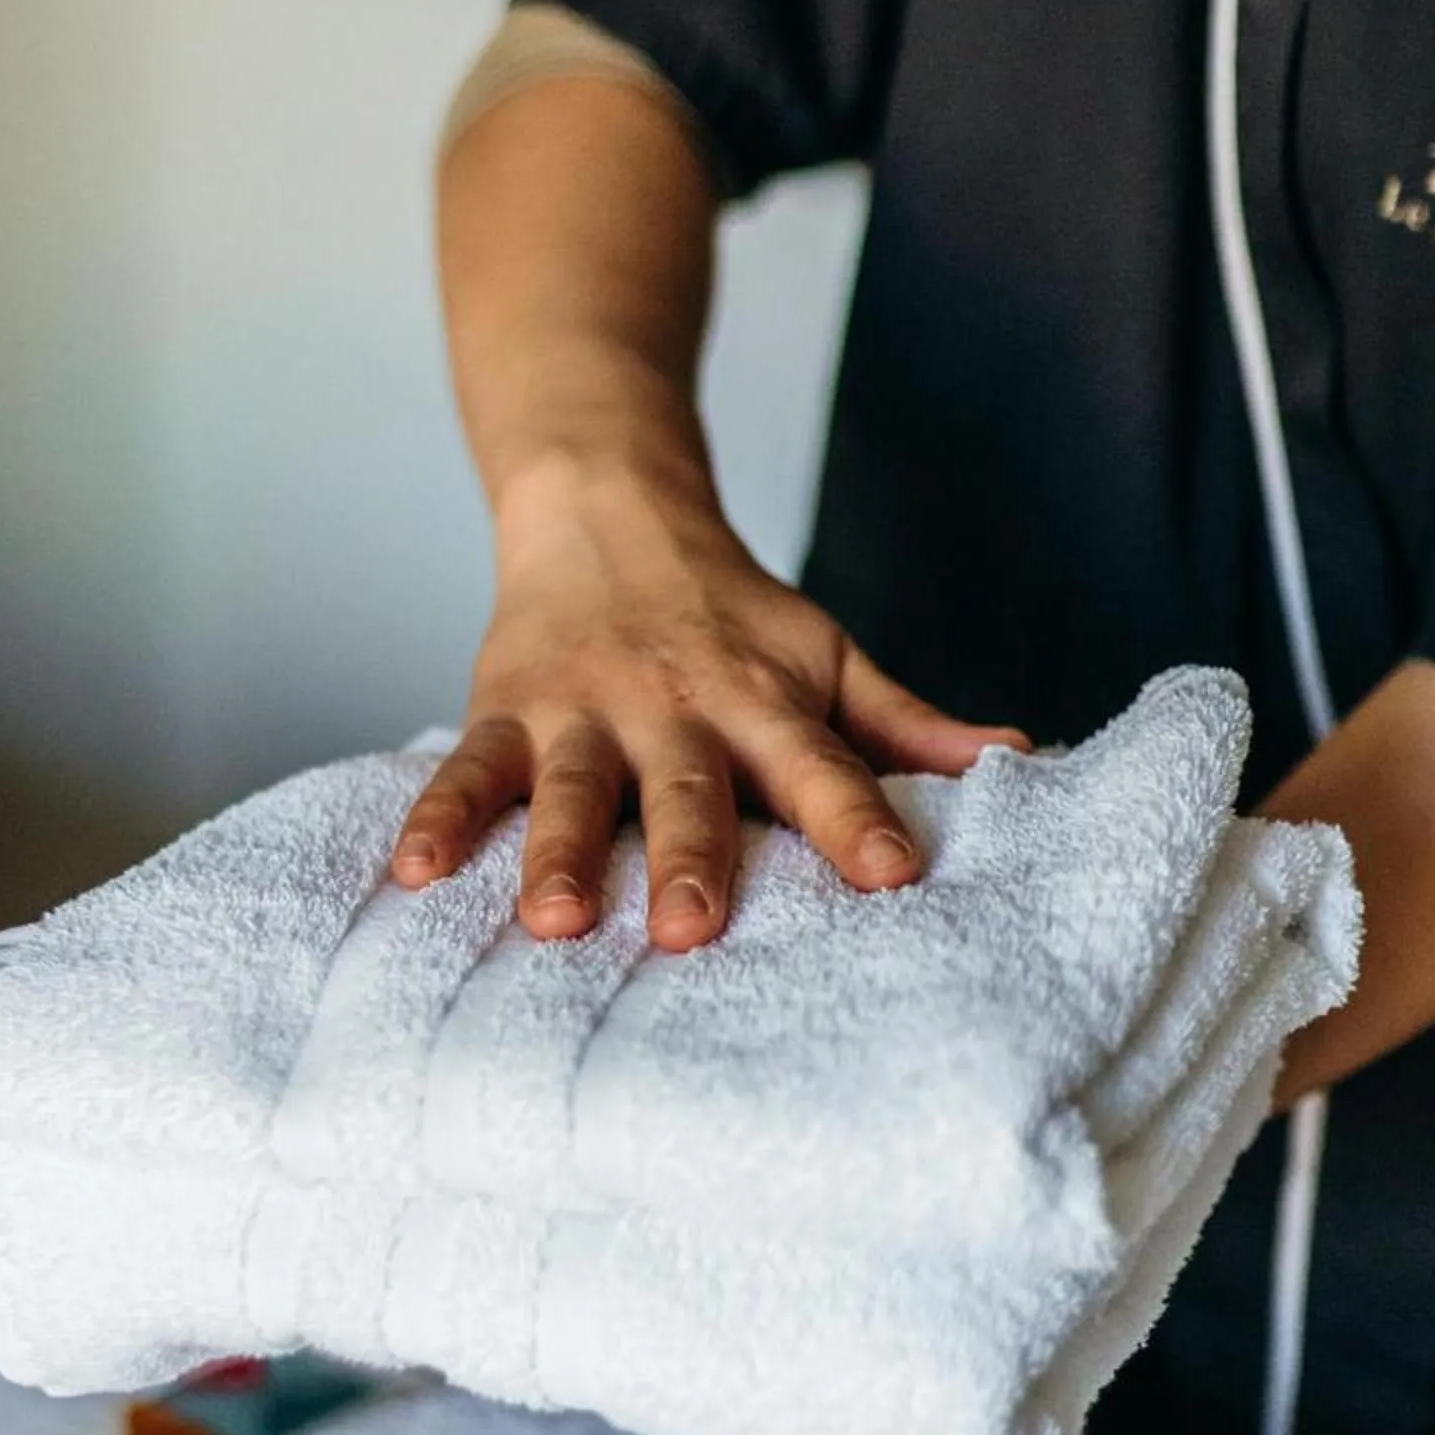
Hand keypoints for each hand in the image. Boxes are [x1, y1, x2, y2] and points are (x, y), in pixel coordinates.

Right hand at [391, 464, 1026, 949]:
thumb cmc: (731, 612)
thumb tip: (1020, 761)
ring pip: (572, 786)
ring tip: (556, 922)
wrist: (608, 503)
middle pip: (686, 787)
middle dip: (691, 855)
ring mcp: (580, 709)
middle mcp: (671, 706)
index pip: (818, 765)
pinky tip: (414, 875)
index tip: (894, 876)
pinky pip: (466, 770)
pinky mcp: (503, 711)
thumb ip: (906, 723)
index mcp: (759, 699)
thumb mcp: (827, 655)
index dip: (856, 819)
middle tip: (696, 930)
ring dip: (560, 851)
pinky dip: (439, 816)